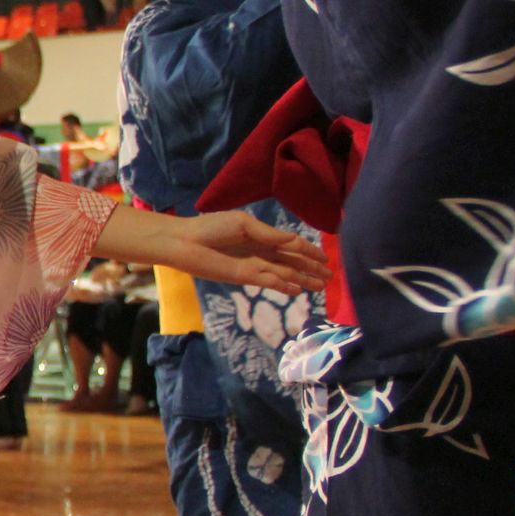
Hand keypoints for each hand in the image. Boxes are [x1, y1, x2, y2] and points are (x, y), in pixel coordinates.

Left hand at [99, 206, 328, 296]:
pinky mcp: (244, 277)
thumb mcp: (244, 224)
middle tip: (329, 278)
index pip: (291, 245)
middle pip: (292, 263)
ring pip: (284, 274)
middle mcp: (260, 252)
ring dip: (302, 280)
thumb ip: (269, 234)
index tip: (326, 259)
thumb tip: (295, 239)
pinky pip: (269, 282)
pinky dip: (283, 286)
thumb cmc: (210, 227)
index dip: (309, 252)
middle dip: (310, 269)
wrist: (185, 242)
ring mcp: (253, 266)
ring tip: (319, 287)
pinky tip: (297, 290)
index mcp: (261, 236)